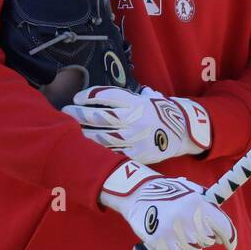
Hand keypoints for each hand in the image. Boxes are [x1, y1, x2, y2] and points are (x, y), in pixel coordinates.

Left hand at [65, 85, 210, 164]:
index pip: (107, 96)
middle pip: (99, 117)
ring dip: (83, 134)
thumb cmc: (162, 112)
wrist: (185, 132)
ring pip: (101, 137)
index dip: (89, 96)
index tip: (77, 98)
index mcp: (137, 103)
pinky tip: (85, 148)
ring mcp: (136, 138)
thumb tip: (105, 94)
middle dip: (78, 114)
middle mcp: (135, 119)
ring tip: (70, 131)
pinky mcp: (137, 155)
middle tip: (65, 112)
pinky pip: (112, 153)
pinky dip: (97, 150)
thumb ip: (130, 96)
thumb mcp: (149, 98)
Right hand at [99, 161, 236, 249]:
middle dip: (204, 238)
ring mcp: (171, 231)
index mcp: (196, 202)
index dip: (229, 237)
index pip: (221, 226)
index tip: (230, 245)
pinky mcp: (158, 242)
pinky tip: (171, 242)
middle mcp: (185, 217)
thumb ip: (207, 207)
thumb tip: (223, 232)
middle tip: (193, 231)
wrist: (137, 195)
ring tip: (178, 233)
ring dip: (189, 246)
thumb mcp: (190, 191)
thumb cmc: (169, 193)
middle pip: (207, 241)